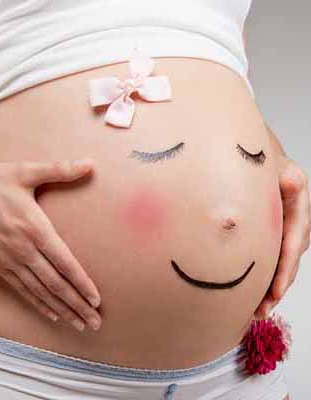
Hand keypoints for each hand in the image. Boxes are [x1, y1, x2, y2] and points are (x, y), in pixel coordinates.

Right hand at [0, 158, 101, 331]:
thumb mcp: (26, 172)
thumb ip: (60, 170)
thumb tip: (89, 163)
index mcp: (35, 228)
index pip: (64, 262)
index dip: (82, 283)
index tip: (96, 299)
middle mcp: (24, 249)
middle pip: (55, 284)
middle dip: (77, 304)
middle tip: (94, 323)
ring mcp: (9, 260)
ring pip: (40, 292)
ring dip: (61, 309)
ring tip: (78, 323)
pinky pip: (21, 289)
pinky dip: (37, 303)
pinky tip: (50, 314)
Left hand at [255, 156, 310, 318]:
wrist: (251, 157)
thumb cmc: (258, 159)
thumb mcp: (270, 163)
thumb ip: (282, 177)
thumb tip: (292, 184)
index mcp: (297, 202)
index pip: (294, 240)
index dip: (285, 266)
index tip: (275, 289)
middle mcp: (295, 218)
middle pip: (290, 258)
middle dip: (278, 285)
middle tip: (262, 308)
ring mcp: (284, 227)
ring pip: (281, 262)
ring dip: (271, 287)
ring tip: (256, 310)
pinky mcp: (272, 232)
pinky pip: (270, 257)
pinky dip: (263, 276)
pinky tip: (251, 293)